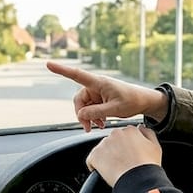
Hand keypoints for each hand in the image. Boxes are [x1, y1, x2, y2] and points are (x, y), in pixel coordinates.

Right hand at [46, 60, 167, 130]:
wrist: (144, 101)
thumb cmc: (132, 101)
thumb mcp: (115, 109)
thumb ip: (96, 112)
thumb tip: (81, 115)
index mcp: (98, 83)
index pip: (76, 75)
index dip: (61, 70)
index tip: (48, 64)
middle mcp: (95, 85)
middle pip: (78, 100)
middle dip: (81, 114)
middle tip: (88, 128)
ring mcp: (97, 92)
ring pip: (84, 106)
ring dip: (88, 117)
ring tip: (99, 126)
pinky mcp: (100, 98)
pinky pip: (90, 108)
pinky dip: (93, 116)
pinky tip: (101, 123)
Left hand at [85, 125, 161, 185]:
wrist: (138, 180)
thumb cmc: (148, 165)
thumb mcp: (155, 147)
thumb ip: (148, 133)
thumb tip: (141, 127)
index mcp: (130, 130)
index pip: (124, 136)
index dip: (127, 147)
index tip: (129, 156)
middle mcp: (115, 134)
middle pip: (112, 142)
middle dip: (115, 152)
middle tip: (123, 164)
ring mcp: (104, 144)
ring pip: (102, 151)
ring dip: (106, 158)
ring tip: (116, 169)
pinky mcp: (94, 155)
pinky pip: (92, 160)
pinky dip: (96, 167)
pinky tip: (105, 173)